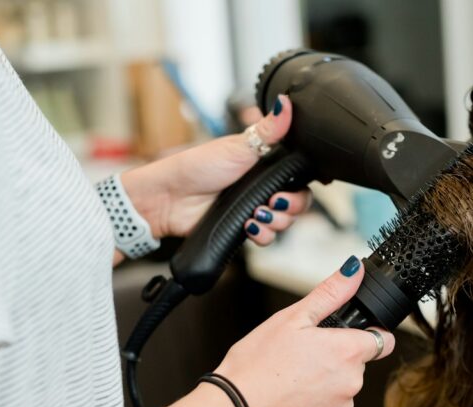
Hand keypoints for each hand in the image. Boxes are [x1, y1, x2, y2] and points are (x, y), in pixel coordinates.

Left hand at [120, 94, 312, 243]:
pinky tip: (248, 226)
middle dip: (291, 207)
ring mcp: (254, 208)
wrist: (170, 198)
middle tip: (273, 201)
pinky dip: (262, 235)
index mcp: (266, 165)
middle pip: (298, 203)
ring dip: (276, 222)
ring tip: (256, 215)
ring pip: (284, 222)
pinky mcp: (244, 228)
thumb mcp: (238, 146)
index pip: (299, 179)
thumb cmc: (197, 166)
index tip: (289, 187)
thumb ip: (269, 129)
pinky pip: (267, 238)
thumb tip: (286, 102)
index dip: (301, 186)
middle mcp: (263, 188)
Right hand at [214, 257, 395, 406]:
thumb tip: (353, 271)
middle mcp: (352, 383)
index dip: (366, 333)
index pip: (383, 340)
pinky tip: (289, 397)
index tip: (346, 334)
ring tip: (290, 377)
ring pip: (342, 387)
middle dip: (336, 357)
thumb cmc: (256, 366)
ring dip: (325, 381)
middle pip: (357, 363)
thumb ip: (330, 293)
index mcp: (347, 352)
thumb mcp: (291, 318)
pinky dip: (315, 403)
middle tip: (300, 354)